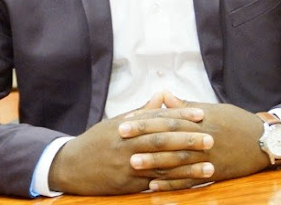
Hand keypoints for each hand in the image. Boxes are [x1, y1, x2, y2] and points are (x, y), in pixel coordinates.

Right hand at [48, 93, 214, 194]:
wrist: (70, 165)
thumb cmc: (97, 141)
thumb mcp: (116, 121)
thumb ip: (142, 111)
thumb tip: (162, 95)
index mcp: (128, 126)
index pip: (159, 119)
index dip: (181, 116)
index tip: (201, 114)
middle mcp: (128, 145)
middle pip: (163, 141)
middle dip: (189, 140)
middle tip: (211, 138)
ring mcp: (128, 167)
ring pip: (162, 166)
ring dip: (188, 167)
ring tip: (209, 167)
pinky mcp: (126, 186)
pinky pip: (153, 185)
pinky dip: (172, 185)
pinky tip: (189, 185)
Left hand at [125, 92, 268, 191]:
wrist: (263, 141)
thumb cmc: (236, 121)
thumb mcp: (213, 109)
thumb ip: (186, 106)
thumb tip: (164, 96)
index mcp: (200, 119)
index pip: (168, 118)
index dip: (146, 120)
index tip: (126, 120)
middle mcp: (202, 137)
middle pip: (169, 137)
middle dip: (144, 138)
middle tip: (121, 138)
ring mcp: (208, 157)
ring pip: (176, 160)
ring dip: (154, 163)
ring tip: (132, 163)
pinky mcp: (213, 173)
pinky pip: (189, 181)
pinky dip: (171, 185)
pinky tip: (153, 187)